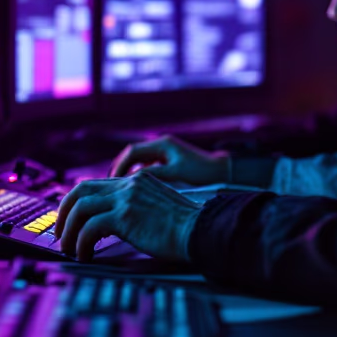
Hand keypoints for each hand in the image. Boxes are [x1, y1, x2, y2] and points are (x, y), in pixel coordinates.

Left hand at [54, 173, 202, 261]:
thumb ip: (137, 207)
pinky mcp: (125, 216)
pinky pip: (89, 228)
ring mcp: (126, 198)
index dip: (76, 202)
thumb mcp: (158, 208)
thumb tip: (113, 224)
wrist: (202, 230)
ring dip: (69, 231)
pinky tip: (85, 256)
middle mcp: (128, 184)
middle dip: (64, 213)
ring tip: (69, 249)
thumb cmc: (187, 227)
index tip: (69, 219)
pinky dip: (81, 243)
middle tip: (60, 234)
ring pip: (80, 208)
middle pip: (79, 190)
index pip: (94, 184)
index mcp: (136, 180)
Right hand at [108, 135, 229, 184]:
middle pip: (132, 155)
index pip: (131, 152)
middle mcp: (162, 146)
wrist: (226, 173)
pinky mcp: (170, 163)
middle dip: (119, 170)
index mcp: (163, 144)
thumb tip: (129, 181)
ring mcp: (166, 154)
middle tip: (109, 186)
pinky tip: (136, 191)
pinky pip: (148, 168)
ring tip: (119, 190)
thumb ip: (153, 175)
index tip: (111, 182)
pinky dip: (139, 177)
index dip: (119, 166)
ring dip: (128, 173)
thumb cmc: (204, 174)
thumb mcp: (176, 175)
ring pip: (139, 162)